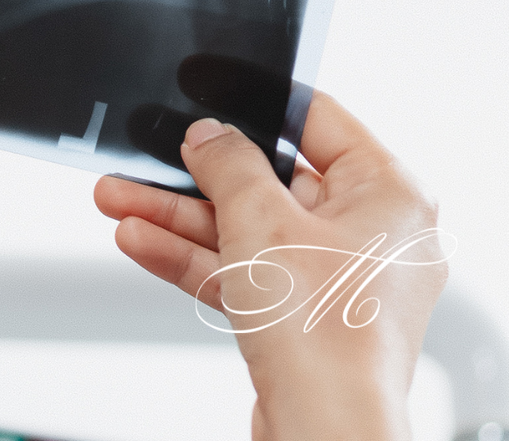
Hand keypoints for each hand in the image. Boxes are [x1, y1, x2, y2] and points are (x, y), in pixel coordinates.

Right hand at [95, 92, 445, 440]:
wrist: (324, 427)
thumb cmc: (327, 336)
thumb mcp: (261, 221)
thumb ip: (229, 164)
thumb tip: (210, 134)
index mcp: (390, 194)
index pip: (319, 122)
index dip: (257, 107)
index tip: (209, 99)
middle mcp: (374, 234)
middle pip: (271, 182)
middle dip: (193, 178)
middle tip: (143, 164)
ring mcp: (339, 279)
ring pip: (248, 230)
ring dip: (179, 218)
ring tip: (118, 201)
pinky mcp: (307, 318)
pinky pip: (245, 271)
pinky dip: (195, 258)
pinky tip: (141, 242)